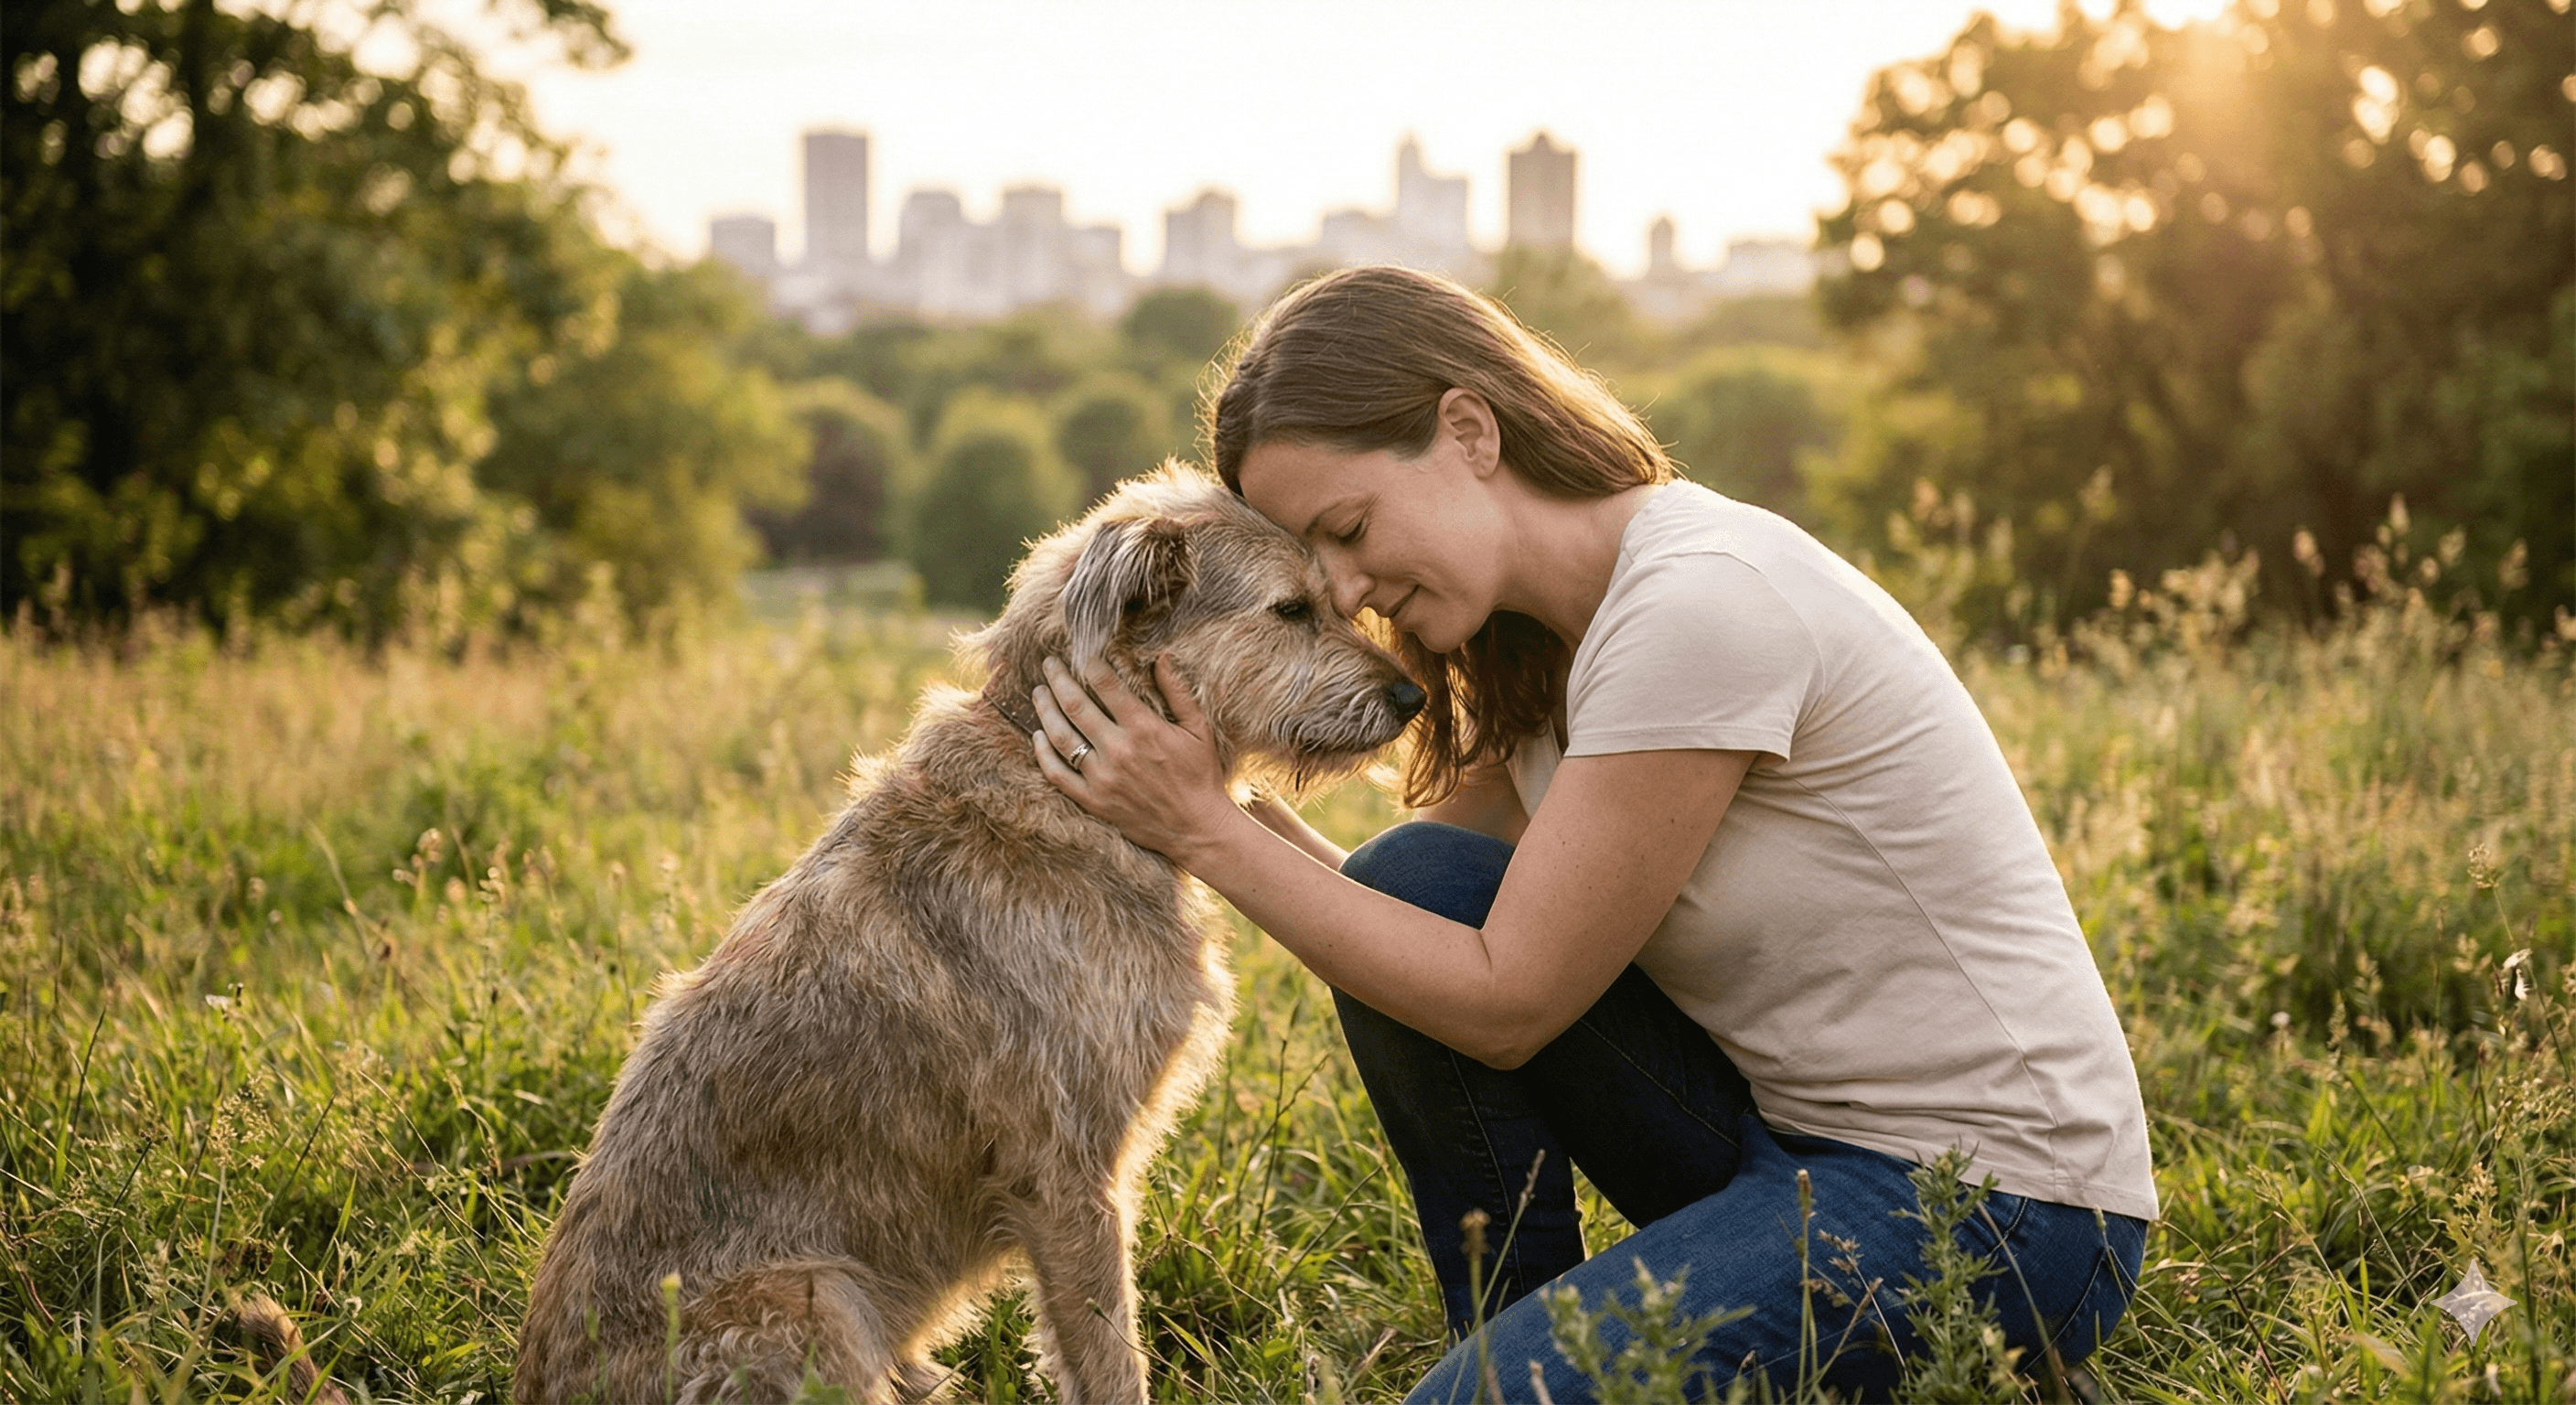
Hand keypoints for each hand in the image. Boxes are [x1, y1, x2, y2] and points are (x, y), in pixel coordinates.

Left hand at [1032, 653, 1235, 861]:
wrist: (1197, 828)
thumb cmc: (1200, 775)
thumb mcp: (1199, 729)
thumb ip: (1178, 691)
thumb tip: (1161, 656)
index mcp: (1144, 729)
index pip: (1105, 685)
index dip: (1089, 664)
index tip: (1082, 653)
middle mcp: (1119, 751)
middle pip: (1075, 705)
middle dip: (1057, 679)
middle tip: (1048, 663)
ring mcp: (1102, 778)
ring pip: (1060, 737)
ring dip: (1044, 710)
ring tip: (1038, 693)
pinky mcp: (1093, 801)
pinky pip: (1057, 775)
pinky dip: (1043, 753)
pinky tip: (1038, 736)